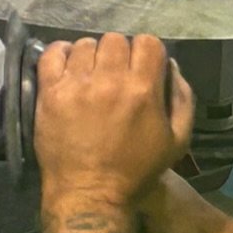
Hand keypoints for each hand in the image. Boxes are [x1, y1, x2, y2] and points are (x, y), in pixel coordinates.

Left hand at [34, 33, 194, 212]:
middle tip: (114, 72)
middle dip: (118, 52)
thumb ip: (182, 98)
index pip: (148, 43)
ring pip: (84, 45)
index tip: (140, 66)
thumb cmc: (136, 171)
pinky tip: (66, 65)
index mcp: (143, 90)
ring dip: (90, 55)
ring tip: (90, 74)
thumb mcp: (177, 140)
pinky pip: (51, 55)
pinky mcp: (50, 93)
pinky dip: (59, 53)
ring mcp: (76, 85)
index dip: (146, 52)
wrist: (90, 193)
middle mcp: (109, 81)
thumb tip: (170, 65)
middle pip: (114, 39)